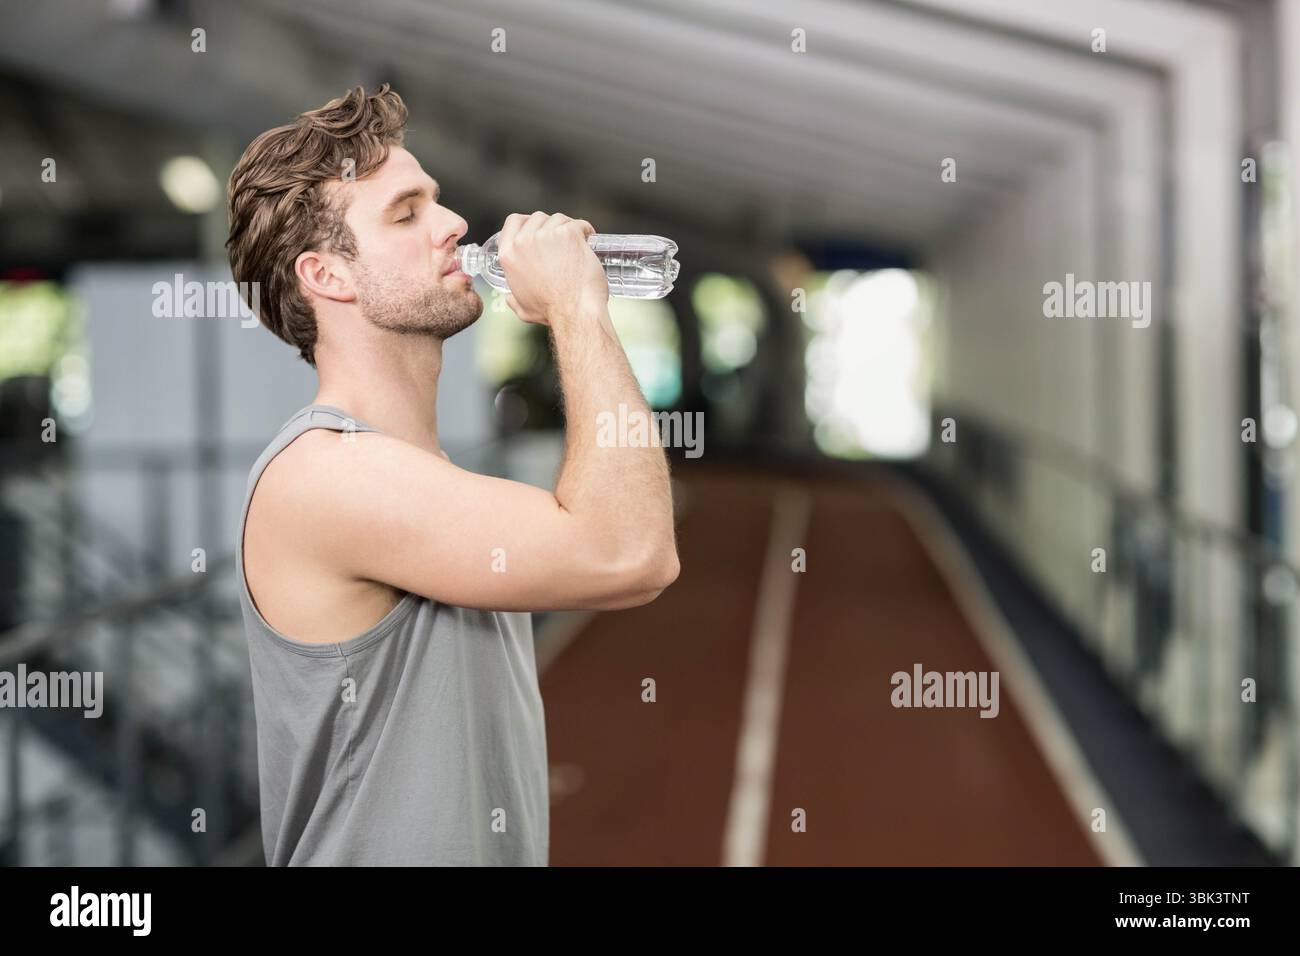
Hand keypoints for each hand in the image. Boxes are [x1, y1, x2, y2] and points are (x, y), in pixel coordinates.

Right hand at [497, 212, 606, 326]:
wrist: (573, 311)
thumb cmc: (551, 312)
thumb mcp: (523, 308)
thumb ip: (514, 300)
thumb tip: (510, 298)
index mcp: (509, 256)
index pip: (513, 222)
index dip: (526, 221)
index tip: (537, 227)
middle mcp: (524, 242)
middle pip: (537, 217)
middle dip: (550, 226)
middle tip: (562, 240)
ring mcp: (546, 235)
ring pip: (558, 219)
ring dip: (568, 228)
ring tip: (577, 243)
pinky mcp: (568, 233)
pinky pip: (578, 223)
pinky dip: (585, 230)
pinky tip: (589, 240)